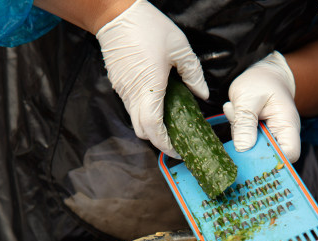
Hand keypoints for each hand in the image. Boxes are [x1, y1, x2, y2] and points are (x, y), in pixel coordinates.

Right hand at [96, 0, 207, 157]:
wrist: (115, 14)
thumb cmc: (148, 27)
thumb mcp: (180, 47)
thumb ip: (193, 74)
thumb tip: (202, 94)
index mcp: (150, 87)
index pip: (153, 128)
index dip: (165, 144)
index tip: (178, 149)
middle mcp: (133, 94)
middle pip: (142, 131)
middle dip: (158, 140)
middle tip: (176, 139)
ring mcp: (123, 90)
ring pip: (135, 120)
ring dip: (151, 126)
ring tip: (170, 122)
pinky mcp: (118, 84)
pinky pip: (131, 106)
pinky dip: (144, 113)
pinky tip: (158, 103)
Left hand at [223, 51, 300, 161]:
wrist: (262, 74)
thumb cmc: (260, 82)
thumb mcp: (248, 99)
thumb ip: (244, 122)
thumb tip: (242, 148)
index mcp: (287, 126)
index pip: (289, 154)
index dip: (273, 161)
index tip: (251, 154)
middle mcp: (281, 136)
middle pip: (267, 157)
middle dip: (247, 146)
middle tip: (238, 120)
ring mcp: (268, 138)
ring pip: (252, 151)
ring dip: (239, 135)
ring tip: (236, 110)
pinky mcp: (257, 138)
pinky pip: (244, 143)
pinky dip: (236, 131)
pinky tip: (234, 112)